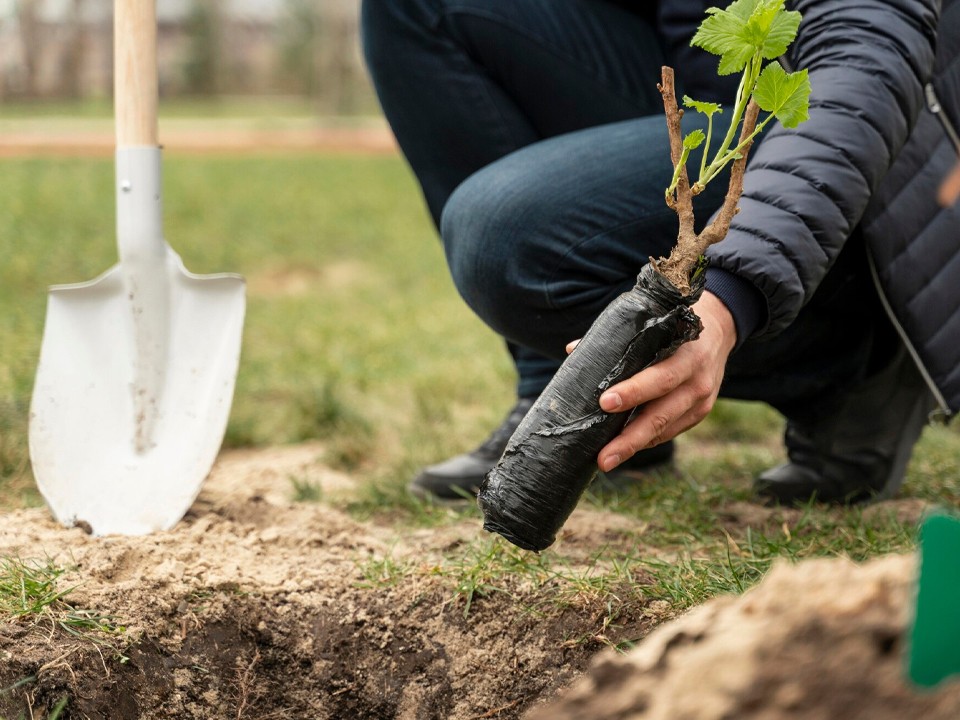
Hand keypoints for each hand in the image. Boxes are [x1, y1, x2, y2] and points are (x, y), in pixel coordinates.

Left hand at [584, 291, 737, 471]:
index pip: (660, 377)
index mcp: (687, 353)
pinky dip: (646, 440)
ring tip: (606, 461)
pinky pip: (669, 431)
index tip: (604, 403)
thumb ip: (617, 339)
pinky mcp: (699, 413)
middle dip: (629, 437)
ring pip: (664, 429)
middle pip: (661, 414)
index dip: (633, 392)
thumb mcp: (653, 324)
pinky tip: (625, 446)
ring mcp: (702, 400)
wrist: (718, 329)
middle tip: (603, 456)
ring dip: (634, 446)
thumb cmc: (672, 325)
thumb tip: (573, 350)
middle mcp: (698, 380)